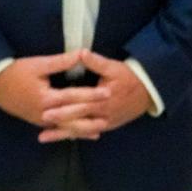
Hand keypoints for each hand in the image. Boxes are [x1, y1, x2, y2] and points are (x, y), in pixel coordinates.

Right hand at [0, 51, 109, 139]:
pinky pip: (57, 128)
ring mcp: (40, 120)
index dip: (91, 94)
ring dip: (82, 129)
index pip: (73, 97)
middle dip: (91, 115)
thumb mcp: (38, 64)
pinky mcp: (37, 121)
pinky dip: (70, 130)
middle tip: (110, 113)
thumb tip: (82, 53)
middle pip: (72, 117)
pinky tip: (81, 133)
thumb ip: (61, 62)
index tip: (108, 92)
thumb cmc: (16, 72)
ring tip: (101, 129)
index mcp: (46, 98)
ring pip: (65, 127)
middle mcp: (44, 113)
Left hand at [37, 50, 152, 143]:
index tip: (46, 104)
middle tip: (42, 119)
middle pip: (78, 118)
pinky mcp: (107, 126)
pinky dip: (75, 135)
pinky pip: (89, 133)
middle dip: (59, 120)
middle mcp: (103, 113)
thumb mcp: (114, 67)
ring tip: (43, 137)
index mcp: (103, 98)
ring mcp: (106, 122)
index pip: (80, 101)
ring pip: (81, 130)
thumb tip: (80, 53)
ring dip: (62, 133)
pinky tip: (62, 138)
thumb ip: (96, 62)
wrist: (149, 93)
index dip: (63, 103)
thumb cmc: (130, 78)